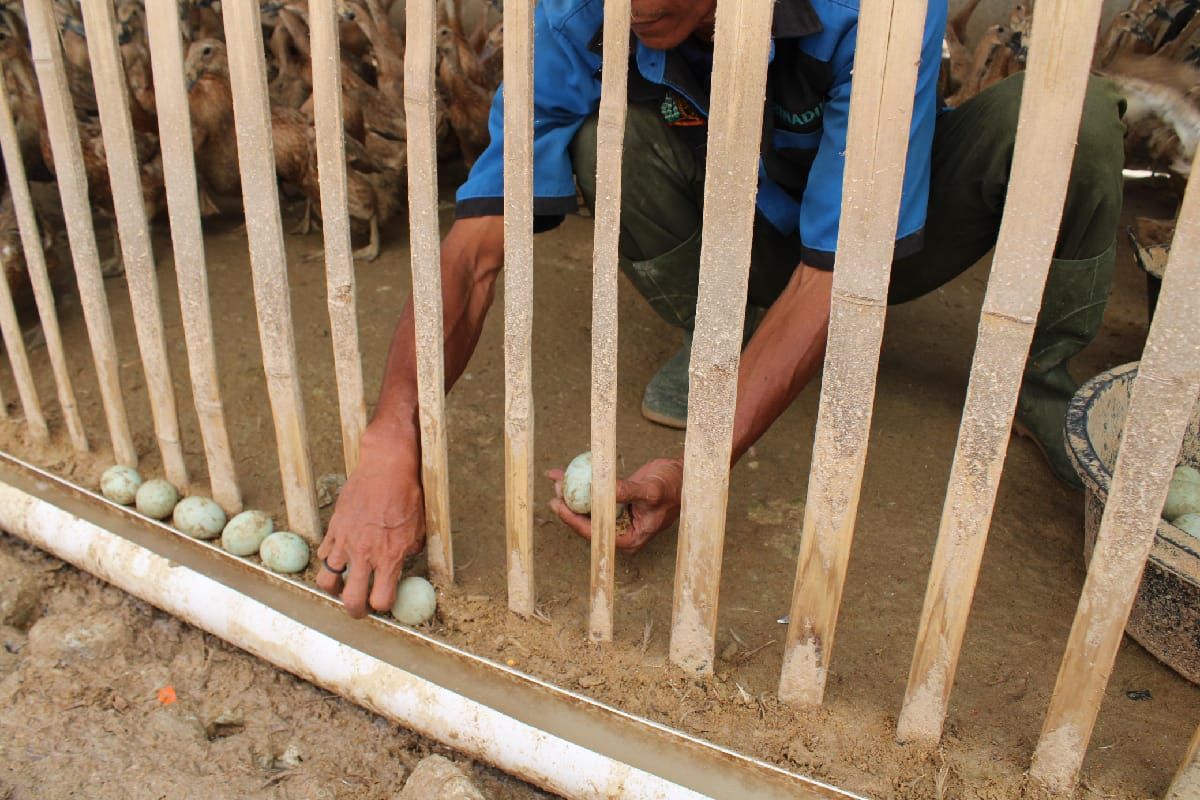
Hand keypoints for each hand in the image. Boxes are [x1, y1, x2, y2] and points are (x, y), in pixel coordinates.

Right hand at [317, 425, 425, 617]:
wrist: (386, 469)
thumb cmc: (407, 496)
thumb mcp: (419, 529)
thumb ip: (409, 552)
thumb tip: (402, 565)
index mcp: (389, 558)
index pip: (381, 600)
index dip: (383, 606)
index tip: (385, 602)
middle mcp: (365, 555)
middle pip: (351, 600)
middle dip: (356, 611)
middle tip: (359, 609)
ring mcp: (345, 543)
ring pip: (328, 581)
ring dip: (335, 588)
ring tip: (343, 584)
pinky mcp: (334, 529)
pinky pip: (324, 554)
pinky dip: (329, 560)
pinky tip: (339, 556)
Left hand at [547, 457, 683, 552]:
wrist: (682, 476)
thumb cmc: (672, 487)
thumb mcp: (650, 490)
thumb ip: (627, 491)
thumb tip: (603, 490)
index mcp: (629, 538)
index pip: (596, 533)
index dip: (574, 520)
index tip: (559, 505)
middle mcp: (620, 531)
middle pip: (588, 522)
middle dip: (569, 505)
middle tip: (556, 489)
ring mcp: (617, 517)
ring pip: (588, 508)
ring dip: (572, 493)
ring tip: (558, 478)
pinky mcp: (615, 503)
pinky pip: (594, 496)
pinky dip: (582, 484)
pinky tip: (567, 473)